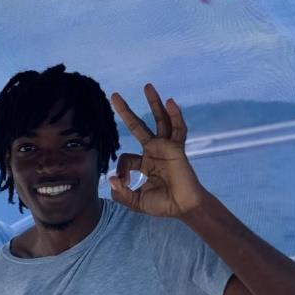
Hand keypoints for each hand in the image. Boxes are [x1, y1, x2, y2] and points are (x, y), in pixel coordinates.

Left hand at [109, 84, 208, 217]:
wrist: (184, 208)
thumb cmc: (162, 204)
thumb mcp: (135, 201)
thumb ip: (121, 193)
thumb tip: (111, 178)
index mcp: (143, 163)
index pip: (125, 158)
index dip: (121, 170)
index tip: (123, 182)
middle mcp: (154, 151)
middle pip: (138, 126)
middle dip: (126, 111)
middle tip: (114, 95)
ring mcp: (166, 148)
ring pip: (159, 120)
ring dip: (154, 103)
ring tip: (147, 86)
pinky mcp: (177, 148)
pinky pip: (178, 128)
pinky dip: (176, 115)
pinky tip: (170, 102)